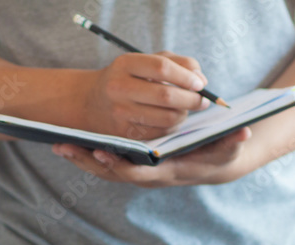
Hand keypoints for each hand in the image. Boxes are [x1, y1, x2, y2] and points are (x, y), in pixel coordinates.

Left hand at [51, 127, 252, 187]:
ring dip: (82, 157)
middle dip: (87, 161)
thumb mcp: (231, 148)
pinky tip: (72, 142)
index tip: (99, 151)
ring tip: (58, 144)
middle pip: (112, 172)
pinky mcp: (135, 164)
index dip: (118, 164)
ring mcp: (140, 171)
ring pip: (105, 168)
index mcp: (166, 172)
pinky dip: (89, 153)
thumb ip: (235, 141)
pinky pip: (108, 161)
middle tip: (62, 146)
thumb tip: (243, 132)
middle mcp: (149, 175)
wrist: (217, 163)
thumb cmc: (223, 153)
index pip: (137, 172)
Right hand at [83, 51, 210, 138]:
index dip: (186, 76)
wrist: (91, 102)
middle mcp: (118, 88)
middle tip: (203, 101)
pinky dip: (172, 127)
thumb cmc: (128, 78)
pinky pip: (159, 132)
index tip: (200, 84)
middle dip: (191, 99)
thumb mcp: (146, 62)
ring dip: (184, 115)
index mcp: (125, 64)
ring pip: (166, 117)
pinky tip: (172, 119)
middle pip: (166, 95)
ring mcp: (119, 113)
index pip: (162, 68)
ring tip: (186, 109)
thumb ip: (177, 63)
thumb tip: (201, 81)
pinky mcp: (123, 133)